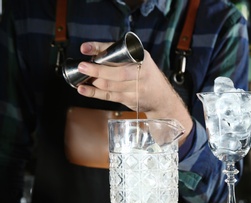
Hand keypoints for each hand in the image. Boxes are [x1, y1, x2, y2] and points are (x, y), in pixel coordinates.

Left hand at [76, 41, 192, 144]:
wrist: (163, 99)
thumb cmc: (148, 76)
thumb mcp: (140, 62)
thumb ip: (121, 57)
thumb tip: (93, 54)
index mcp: (142, 58)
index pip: (119, 51)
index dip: (101, 48)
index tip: (86, 48)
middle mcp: (141, 72)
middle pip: (118, 72)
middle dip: (98, 69)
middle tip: (82, 66)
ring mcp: (137, 88)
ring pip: (112, 85)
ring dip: (94, 82)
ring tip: (80, 78)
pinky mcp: (131, 99)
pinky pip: (110, 96)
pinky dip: (94, 93)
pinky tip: (84, 90)